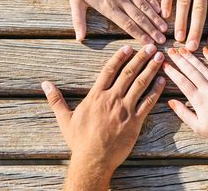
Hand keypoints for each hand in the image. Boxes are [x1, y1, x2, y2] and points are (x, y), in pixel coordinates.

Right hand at [41, 44, 165, 188]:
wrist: (93, 160)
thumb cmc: (79, 141)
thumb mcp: (64, 119)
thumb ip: (56, 100)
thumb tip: (44, 84)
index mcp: (96, 96)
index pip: (109, 70)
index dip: (119, 57)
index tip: (128, 47)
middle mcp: (112, 99)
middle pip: (128, 73)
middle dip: (140, 58)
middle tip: (150, 46)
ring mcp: (125, 109)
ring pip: (140, 84)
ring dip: (150, 69)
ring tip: (158, 57)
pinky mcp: (135, 121)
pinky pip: (148, 102)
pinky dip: (156, 91)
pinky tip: (163, 80)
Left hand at [69, 0, 166, 43]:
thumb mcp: (75, 1)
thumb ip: (79, 21)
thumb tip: (79, 38)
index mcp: (108, 7)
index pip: (127, 24)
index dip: (139, 34)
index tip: (148, 43)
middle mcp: (120, 0)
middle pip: (139, 18)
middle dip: (152, 30)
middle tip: (162, 40)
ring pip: (145, 6)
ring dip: (155, 18)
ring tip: (164, 28)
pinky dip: (153, 2)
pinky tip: (160, 10)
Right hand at [164, 47, 207, 159]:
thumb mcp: (197, 127)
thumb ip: (183, 113)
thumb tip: (171, 102)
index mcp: (198, 100)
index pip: (182, 82)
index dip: (172, 72)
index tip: (164, 64)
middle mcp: (207, 90)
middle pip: (190, 71)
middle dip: (180, 60)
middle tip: (170, 51)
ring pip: (203, 68)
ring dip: (192, 57)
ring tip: (183, 49)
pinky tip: (206, 51)